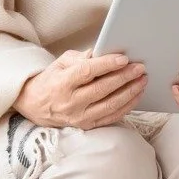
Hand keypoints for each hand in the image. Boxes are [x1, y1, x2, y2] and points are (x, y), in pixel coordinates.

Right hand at [13, 48, 146, 129]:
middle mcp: (70, 102)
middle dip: (124, 77)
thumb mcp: (61, 63)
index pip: (87, 72)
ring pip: (110, 105)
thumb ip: (82, 57)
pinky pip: (112, 117)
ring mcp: (79, 117)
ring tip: (142, 80)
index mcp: (61, 84)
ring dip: (130, 92)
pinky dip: (127, 106)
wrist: (35, 106)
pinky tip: (136, 95)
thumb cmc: (52, 80)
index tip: (124, 58)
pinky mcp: (87, 126)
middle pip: (102, 89)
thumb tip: (104, 52)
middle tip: (140, 68)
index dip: (107, 65)